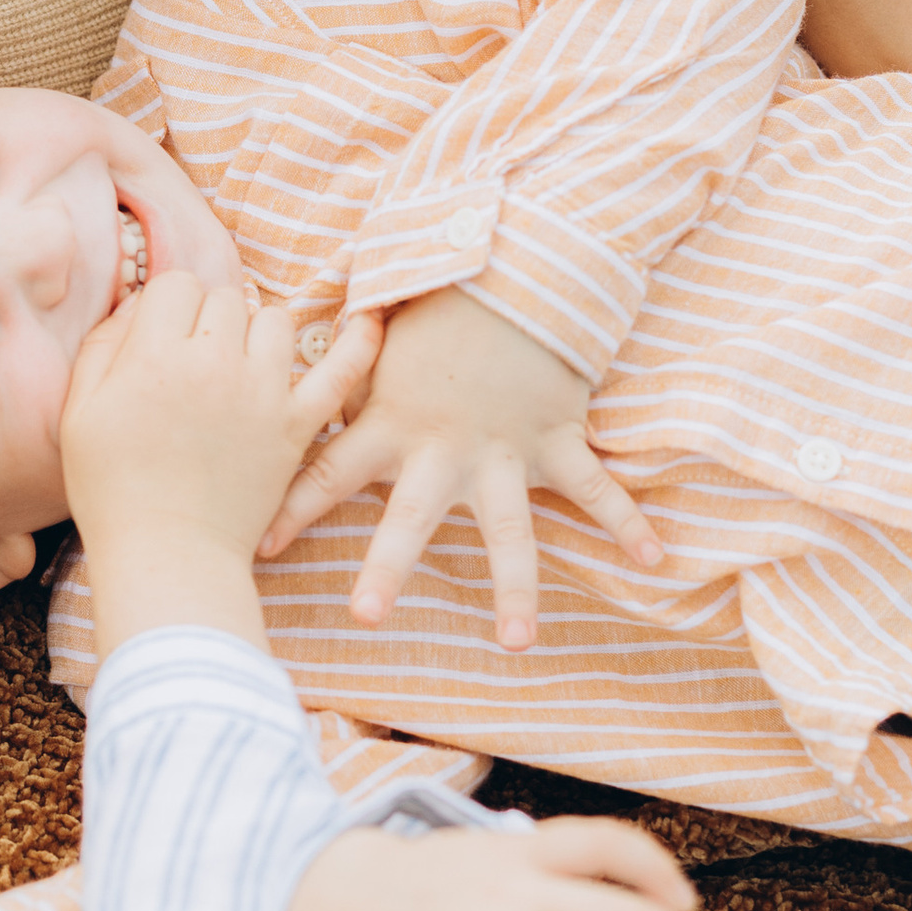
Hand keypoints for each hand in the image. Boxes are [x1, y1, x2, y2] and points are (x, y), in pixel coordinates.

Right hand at [61, 275, 380, 656]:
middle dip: (206, 318)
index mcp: (155, 358)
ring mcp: (263, 393)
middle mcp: (214, 364)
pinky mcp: (298, 426)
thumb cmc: (112, 491)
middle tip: (192, 359)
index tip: (159, 336)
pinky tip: (369, 322)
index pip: (175, 285)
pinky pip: (341, 371)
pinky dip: (358, 343)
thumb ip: (103, 346)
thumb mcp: (80, 412)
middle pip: (224, 298)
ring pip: (274, 320)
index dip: (165, 306)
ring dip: (255, 331)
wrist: (169, 556)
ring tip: (239, 362)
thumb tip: (137, 304)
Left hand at [265, 287, 659, 649]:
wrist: (511, 267)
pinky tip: (654, 559)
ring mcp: (503, 449)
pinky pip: (597, 488)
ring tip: (515, 642)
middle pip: (409, 517)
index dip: (289, 511)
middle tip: (365, 616)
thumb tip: (287, 396)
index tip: (257, 552)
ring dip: (515, 586)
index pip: (326, 473)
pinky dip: (629, 522)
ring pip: (508, 527)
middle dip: (387, 567)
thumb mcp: (377, 344)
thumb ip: (343, 383)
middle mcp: (443, 447)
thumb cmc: (433, 309)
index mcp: (390, 424)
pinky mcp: (556, 438)